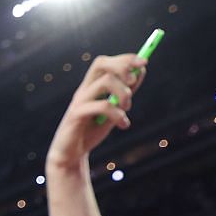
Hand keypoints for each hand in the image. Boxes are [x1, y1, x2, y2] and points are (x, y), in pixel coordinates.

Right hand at [46, 51, 148, 171]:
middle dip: (122, 66)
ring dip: (124, 92)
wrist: (71, 155)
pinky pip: (101, 106)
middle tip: (134, 82)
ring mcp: (79, 101)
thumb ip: (125, 93)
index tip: (144, 63)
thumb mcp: (113, 111)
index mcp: (90, 87)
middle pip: (101, 63)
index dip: (125, 59)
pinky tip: (123, 125)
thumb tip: (140, 73)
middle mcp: (83, 90)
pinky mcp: (76, 115)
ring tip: (128, 109)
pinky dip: (118, 114)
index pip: (105, 63)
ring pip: (105, 82)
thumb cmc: (90, 132)